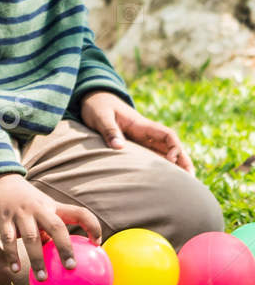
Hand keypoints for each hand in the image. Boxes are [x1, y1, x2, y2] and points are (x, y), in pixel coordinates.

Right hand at [0, 172, 99, 280]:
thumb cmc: (25, 200)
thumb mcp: (41, 208)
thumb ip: (49, 230)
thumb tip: (59, 257)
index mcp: (53, 206)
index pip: (79, 213)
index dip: (92, 226)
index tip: (97, 243)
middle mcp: (38, 209)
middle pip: (56, 227)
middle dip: (65, 247)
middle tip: (71, 267)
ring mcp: (20, 214)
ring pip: (31, 237)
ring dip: (37, 259)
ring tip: (42, 277)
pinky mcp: (3, 220)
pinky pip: (8, 241)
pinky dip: (12, 256)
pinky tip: (15, 269)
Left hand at [79, 91, 193, 173]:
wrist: (93, 100)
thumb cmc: (97, 107)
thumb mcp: (101, 117)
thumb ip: (109, 130)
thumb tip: (119, 147)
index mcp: (142, 125)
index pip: (167, 135)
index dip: (174, 147)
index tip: (171, 160)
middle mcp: (146, 133)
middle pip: (171, 147)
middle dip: (183, 161)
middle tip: (191, 179)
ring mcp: (141, 140)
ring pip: (164, 153)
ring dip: (174, 166)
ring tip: (183, 185)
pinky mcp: (134, 146)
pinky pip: (151, 156)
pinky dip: (160, 167)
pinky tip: (163, 179)